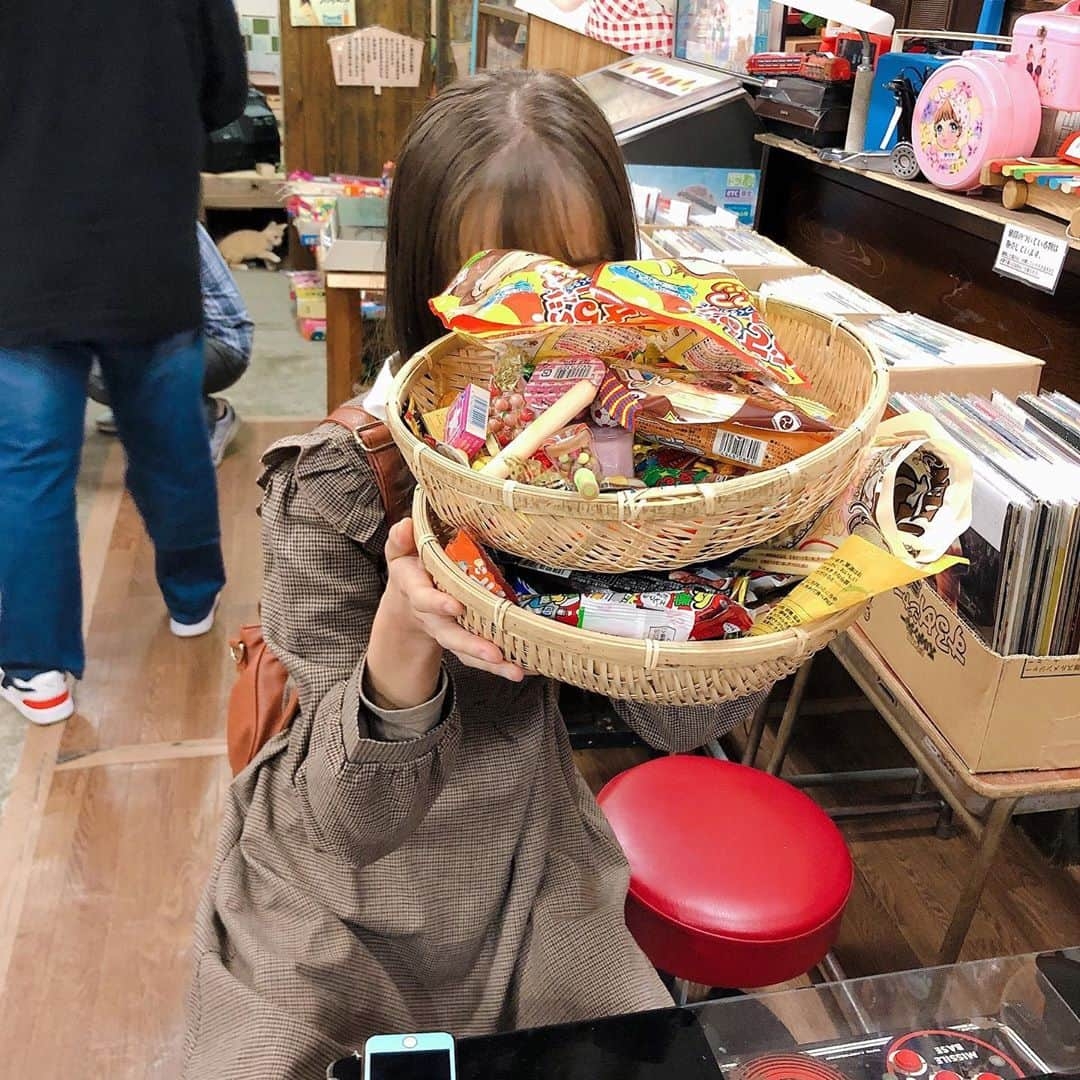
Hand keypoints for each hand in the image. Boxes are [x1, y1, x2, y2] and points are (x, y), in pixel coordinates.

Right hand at [366, 520, 524, 709]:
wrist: (407, 599)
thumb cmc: (410, 568)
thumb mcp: (400, 551)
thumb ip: (401, 540)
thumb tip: (406, 525)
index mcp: (418, 592)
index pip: (425, 599)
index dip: (438, 603)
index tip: (456, 606)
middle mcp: (434, 617)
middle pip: (451, 635)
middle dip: (472, 645)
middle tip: (494, 653)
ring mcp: (449, 631)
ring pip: (467, 651)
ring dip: (491, 663)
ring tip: (515, 670)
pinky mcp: (463, 640)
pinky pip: (479, 657)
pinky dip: (500, 666)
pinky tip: (523, 669)